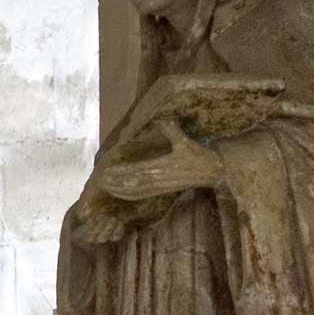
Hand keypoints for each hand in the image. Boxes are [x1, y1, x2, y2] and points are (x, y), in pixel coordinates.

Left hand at [91, 119, 221, 203]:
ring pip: (135, 191)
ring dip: (119, 190)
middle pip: (131, 185)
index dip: (120, 173)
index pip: (135, 173)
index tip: (105, 171)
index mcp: (161, 169)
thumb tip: (162, 119)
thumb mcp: (186, 142)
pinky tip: (121, 193)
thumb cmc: (200, 157)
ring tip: (105, 187)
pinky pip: (142, 194)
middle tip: (100, 180)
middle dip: (115, 183)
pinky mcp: (163, 190)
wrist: (213, 172)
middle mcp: (158, 181)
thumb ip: (173, 131)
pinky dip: (129, 195)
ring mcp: (160, 187)